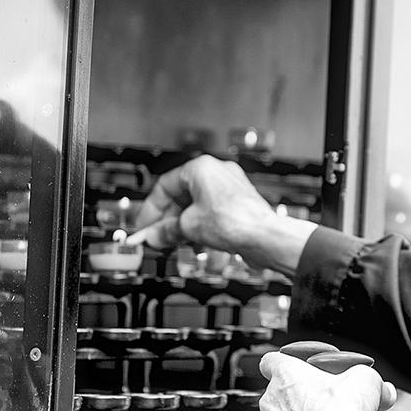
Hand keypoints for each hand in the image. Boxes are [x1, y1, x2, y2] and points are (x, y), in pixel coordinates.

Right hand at [130, 155, 311, 272]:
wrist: (266, 236)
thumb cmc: (236, 222)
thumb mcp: (189, 227)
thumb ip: (165, 231)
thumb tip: (154, 236)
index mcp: (200, 168)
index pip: (164, 186)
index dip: (150, 210)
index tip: (144, 226)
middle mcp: (216, 172)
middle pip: (180, 196)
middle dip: (167, 220)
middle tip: (156, 237)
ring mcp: (229, 186)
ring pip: (195, 205)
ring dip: (182, 225)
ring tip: (174, 242)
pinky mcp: (238, 201)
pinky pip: (210, 211)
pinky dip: (199, 225)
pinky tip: (194, 241)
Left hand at [258, 352, 395, 410]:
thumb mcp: (365, 379)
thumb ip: (367, 377)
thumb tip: (383, 390)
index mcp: (285, 377)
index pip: (271, 361)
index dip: (284, 365)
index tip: (295, 370)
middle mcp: (271, 403)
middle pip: (279, 397)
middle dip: (298, 400)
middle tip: (322, 406)